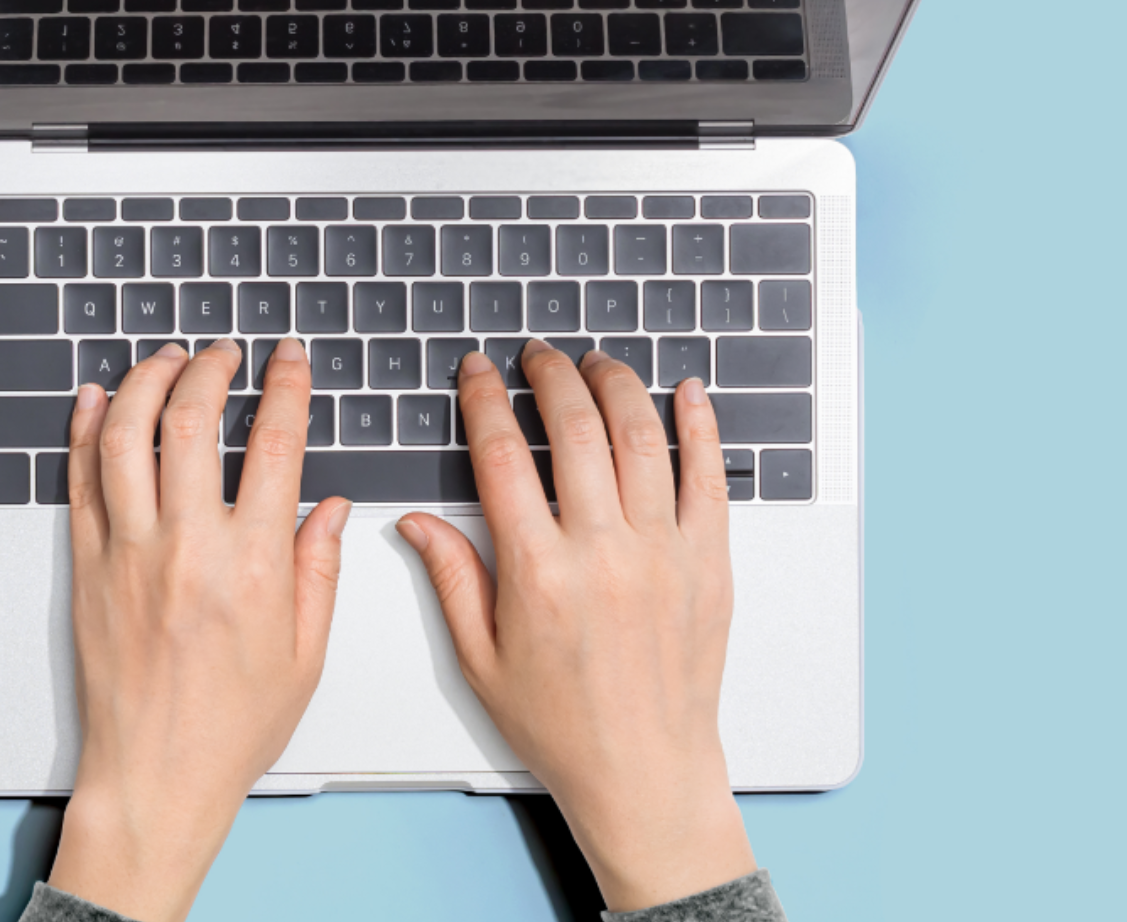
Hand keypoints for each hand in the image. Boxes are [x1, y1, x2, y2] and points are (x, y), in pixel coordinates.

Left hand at [45, 339, 351, 921]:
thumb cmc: (231, 727)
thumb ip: (320, 570)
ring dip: (147, 382)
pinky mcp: (87, 566)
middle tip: (225, 353)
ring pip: (127, 436)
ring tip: (167, 360)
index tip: (289, 359)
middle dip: (211, 369)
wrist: (155, 773)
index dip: (286, 388)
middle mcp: (187, 548)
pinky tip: (101, 399)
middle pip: (192, 421)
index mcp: (254, 566)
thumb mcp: (305, 654)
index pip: (275, 446)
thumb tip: (330, 506)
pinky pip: (81, 479)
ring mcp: (128, 553)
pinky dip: (87, 429)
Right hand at [398, 344, 756, 911]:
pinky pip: (707, 478)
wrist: (644, 771)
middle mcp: (603, 554)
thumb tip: (416, 522)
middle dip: (550, 377)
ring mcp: (663, 554)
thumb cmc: (562, 725)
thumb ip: (452, 579)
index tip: (478, 373)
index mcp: (538, 575)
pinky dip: (698, 426)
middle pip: (574, 430)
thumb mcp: (480, 659)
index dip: (485, 402)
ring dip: (616, 386)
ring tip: (596, 364)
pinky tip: (687, 393)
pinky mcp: (710, 564)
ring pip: (641, 439)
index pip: (502, 458)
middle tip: (537, 355)